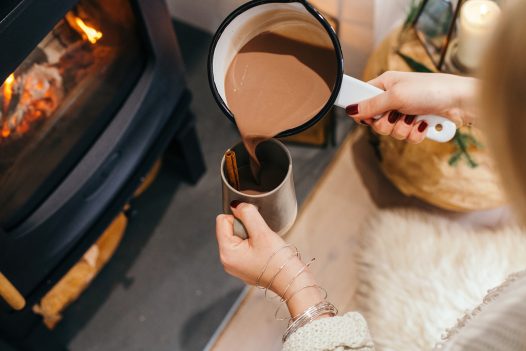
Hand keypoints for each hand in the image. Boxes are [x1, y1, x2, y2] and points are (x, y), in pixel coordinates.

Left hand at [216, 202, 323, 316]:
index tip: (254, 228)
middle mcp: (227, 261)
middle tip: (261, 240)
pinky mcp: (244, 267)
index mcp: (226, 253)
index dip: (239, 218)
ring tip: (264, 247)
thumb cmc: (279, 262)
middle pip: (230, 228)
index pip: (222, 221)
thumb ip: (248, 214)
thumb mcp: (262, 233)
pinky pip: (245, 247)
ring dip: (252, 236)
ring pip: (238, 237)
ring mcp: (235, 266)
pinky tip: (265, 253)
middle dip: (246, 228)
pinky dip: (255, 245)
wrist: (293, 282)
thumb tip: (237, 205)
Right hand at [347, 71, 477, 142]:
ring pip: (391, 132)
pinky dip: (415, 133)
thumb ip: (372, 105)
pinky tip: (424, 123)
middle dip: (387, 123)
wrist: (461, 101)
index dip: (362, 110)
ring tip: (415, 117)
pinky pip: (407, 137)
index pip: (362, 99)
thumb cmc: (431, 89)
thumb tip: (351, 109)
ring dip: (403, 129)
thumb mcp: (396, 96)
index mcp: (385, 85)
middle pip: (375, 121)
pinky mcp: (417, 124)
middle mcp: (393, 99)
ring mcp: (405, 112)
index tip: (366, 118)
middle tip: (397, 115)